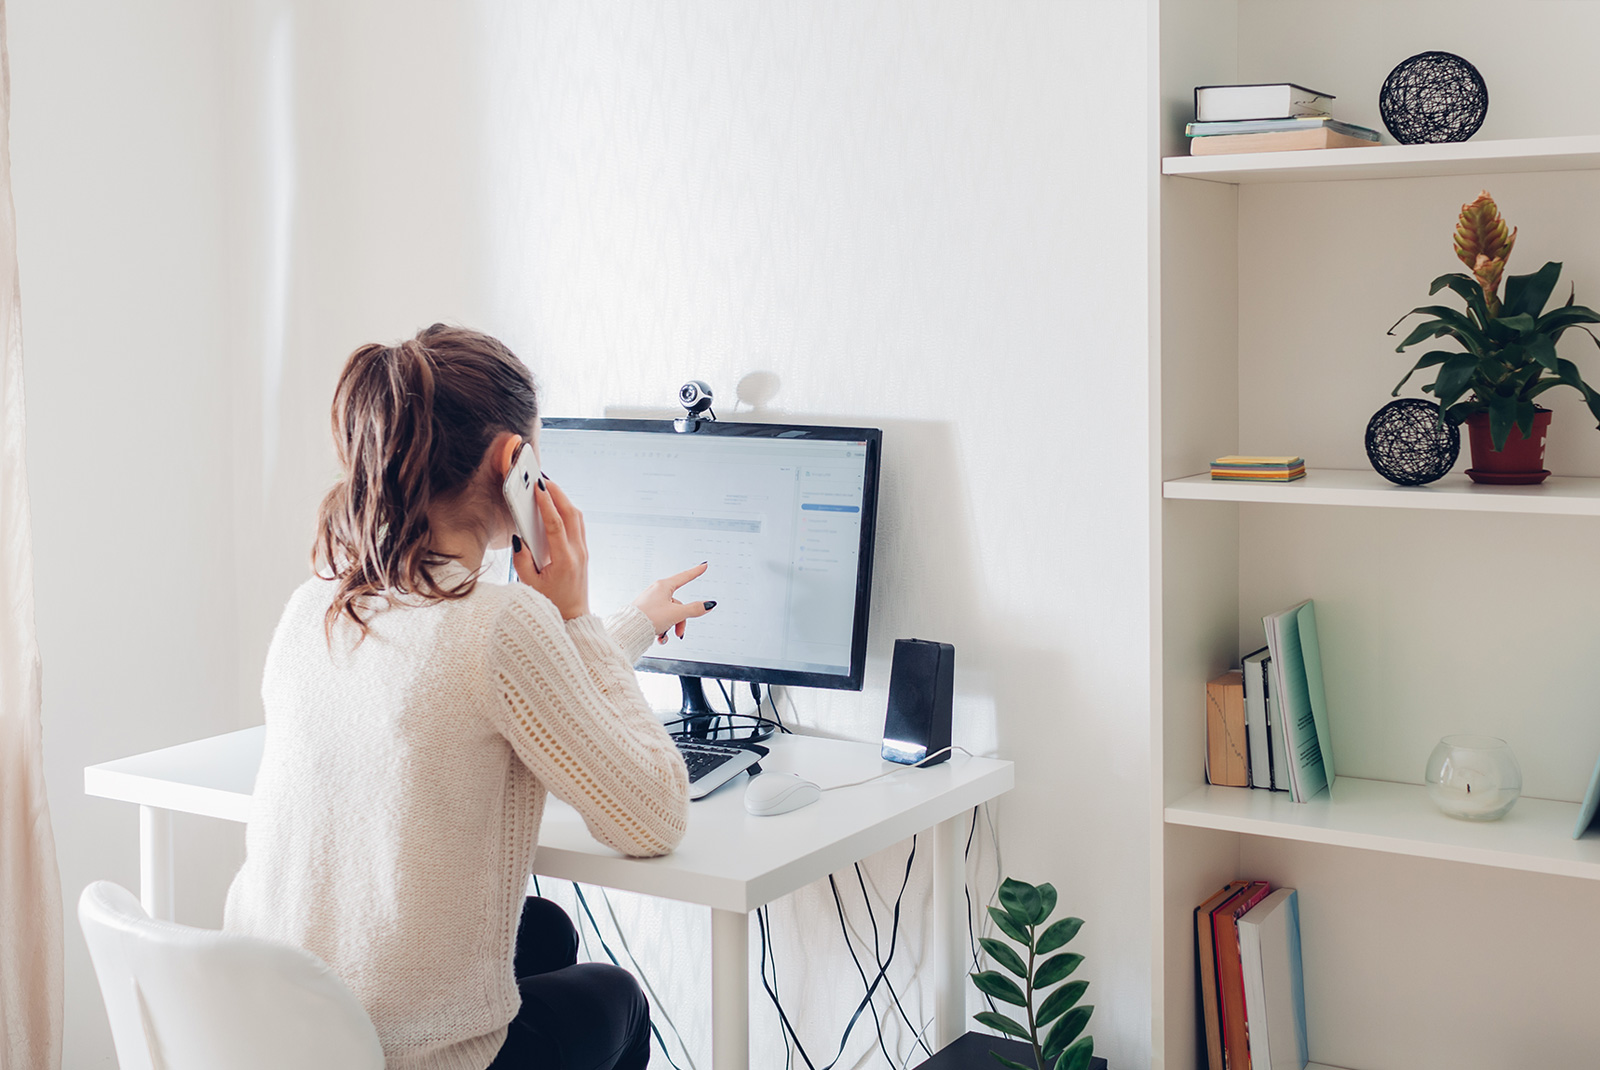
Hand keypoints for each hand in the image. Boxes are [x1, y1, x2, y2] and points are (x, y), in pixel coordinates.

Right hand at [512, 478, 589, 619]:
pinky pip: (577, 524)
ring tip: (549, 487)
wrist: (573, 617)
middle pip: (571, 514)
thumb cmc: (550, 603)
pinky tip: (556, 505)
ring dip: (564, 500)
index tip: (538, 487)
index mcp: (565, 560)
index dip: (546, 503)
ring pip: (577, 517)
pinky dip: (567, 511)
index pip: (556, 524)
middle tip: (543, 479)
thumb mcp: (529, 584)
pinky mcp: (583, 551)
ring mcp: (583, 551)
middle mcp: (578, 553)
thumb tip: (518, 538)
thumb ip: (521, 560)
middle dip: (558, 493)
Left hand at [633, 562, 715, 643]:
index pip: (685, 577)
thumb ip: (694, 609)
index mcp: (664, 586)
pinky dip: (662, 629)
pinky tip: (659, 637)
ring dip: (671, 627)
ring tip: (665, 636)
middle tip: (679, 632)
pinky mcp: (646, 612)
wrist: (629, 630)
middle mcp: (657, 592)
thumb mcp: (676, 614)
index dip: (696, 572)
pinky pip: (661, 619)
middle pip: (678, 604)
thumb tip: (708, 605)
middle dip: (681, 620)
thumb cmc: (649, 617)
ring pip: (670, 614)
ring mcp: (651, 602)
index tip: (703, 565)